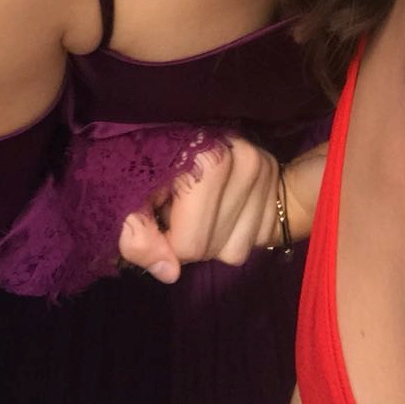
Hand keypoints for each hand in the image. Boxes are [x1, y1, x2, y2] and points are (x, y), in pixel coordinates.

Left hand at [118, 138, 280, 284]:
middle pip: (210, 247)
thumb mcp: (130, 194)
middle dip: (187, 240)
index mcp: (203, 157)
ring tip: (198, 204)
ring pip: (233, 250)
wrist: (188, 131)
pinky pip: (254, 240)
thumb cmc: (148, 159)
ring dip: (212, 239)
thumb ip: (137, 234)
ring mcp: (262, 168)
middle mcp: (241, 159)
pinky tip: (221, 205)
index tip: (157, 217)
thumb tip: (169, 272)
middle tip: (176, 207)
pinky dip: (234, 232)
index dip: (165, 242)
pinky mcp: (274, 178)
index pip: (189, 243)